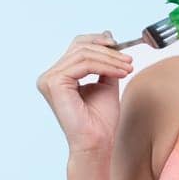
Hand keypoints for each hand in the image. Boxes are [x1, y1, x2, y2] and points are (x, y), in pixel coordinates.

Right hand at [35, 30, 134, 154]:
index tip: (122, 48)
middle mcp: (50, 76)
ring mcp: (49, 79)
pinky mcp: (54, 83)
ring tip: (128, 67)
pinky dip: (105, 66)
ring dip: (110, 59)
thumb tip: (107, 36)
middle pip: (80, 47)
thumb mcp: (106, 83)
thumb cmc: (100, 121)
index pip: (77, 47)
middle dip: (108, 51)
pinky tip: (120, 73)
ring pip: (84, 54)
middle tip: (129, 60)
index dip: (100, 42)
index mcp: (59, 76)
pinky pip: (83, 64)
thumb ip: (105, 63)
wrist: (97, 143)